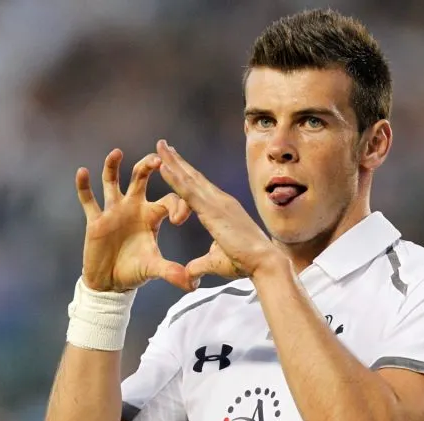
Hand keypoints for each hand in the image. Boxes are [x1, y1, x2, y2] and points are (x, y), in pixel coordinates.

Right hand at [76, 149, 194, 292]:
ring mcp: (113, 211)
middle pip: (141, 178)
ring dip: (113, 167)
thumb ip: (171, 272)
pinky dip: (84, 186)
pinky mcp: (95, 220)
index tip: (180, 219)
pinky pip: (88, 200)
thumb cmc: (135, 272)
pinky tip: (82, 171)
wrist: (111, 283)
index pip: (169, 200)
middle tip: (157, 159)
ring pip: (112, 182)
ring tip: (117, 153)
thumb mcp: (154, 269)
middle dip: (148, 167)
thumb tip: (192, 285)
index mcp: (152, 216)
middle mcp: (133, 207)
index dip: (177, 206)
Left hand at [155, 140, 282, 283]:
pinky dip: (175, 178)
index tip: (174, 161)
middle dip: (177, 160)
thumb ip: (200, 265)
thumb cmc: (246, 262)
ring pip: (190, 178)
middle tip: (162, 145)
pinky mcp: (213, 211)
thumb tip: (189, 274)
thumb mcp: (216, 262)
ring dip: (173, 161)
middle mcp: (221, 200)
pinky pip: (189, 191)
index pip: (200, 187)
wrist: (264, 263)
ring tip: (159, 147)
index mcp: (223, 208)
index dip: (186, 173)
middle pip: (194, 176)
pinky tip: (163, 167)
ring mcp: (217, 203)